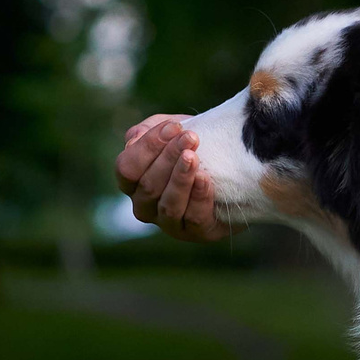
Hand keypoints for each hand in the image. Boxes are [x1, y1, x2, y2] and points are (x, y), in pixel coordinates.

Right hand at [114, 114, 228, 241]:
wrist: (233, 170)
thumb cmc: (193, 149)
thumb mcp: (170, 133)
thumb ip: (146, 131)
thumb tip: (133, 140)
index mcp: (132, 183)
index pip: (126, 168)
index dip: (147, 146)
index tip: (174, 126)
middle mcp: (145, 206)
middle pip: (148, 185)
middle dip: (169, 157)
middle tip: (191, 137)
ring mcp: (168, 223)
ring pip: (168, 205)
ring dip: (181, 178)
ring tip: (194, 157)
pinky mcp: (196, 233)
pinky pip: (193, 218)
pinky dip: (199, 197)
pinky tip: (205, 178)